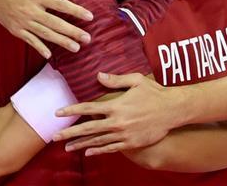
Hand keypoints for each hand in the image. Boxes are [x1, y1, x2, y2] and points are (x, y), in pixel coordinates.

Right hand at [0, 0, 93, 58]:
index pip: (61, 5)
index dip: (76, 11)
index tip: (90, 17)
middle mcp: (32, 11)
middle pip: (56, 23)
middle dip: (73, 32)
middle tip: (87, 38)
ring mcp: (23, 22)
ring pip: (45, 34)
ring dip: (61, 41)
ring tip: (76, 47)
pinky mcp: (15, 29)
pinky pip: (29, 40)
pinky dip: (39, 48)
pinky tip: (49, 55)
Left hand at [53, 73, 185, 152]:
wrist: (172, 110)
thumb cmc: (154, 93)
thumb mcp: (136, 81)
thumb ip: (116, 80)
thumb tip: (98, 75)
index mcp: (116, 106)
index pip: (88, 109)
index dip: (72, 111)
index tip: (58, 113)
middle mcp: (117, 122)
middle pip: (88, 129)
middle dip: (69, 133)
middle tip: (54, 136)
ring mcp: (123, 134)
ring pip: (97, 141)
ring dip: (80, 144)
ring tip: (67, 147)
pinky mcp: (131, 143)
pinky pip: (110, 148)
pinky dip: (98, 151)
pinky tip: (88, 152)